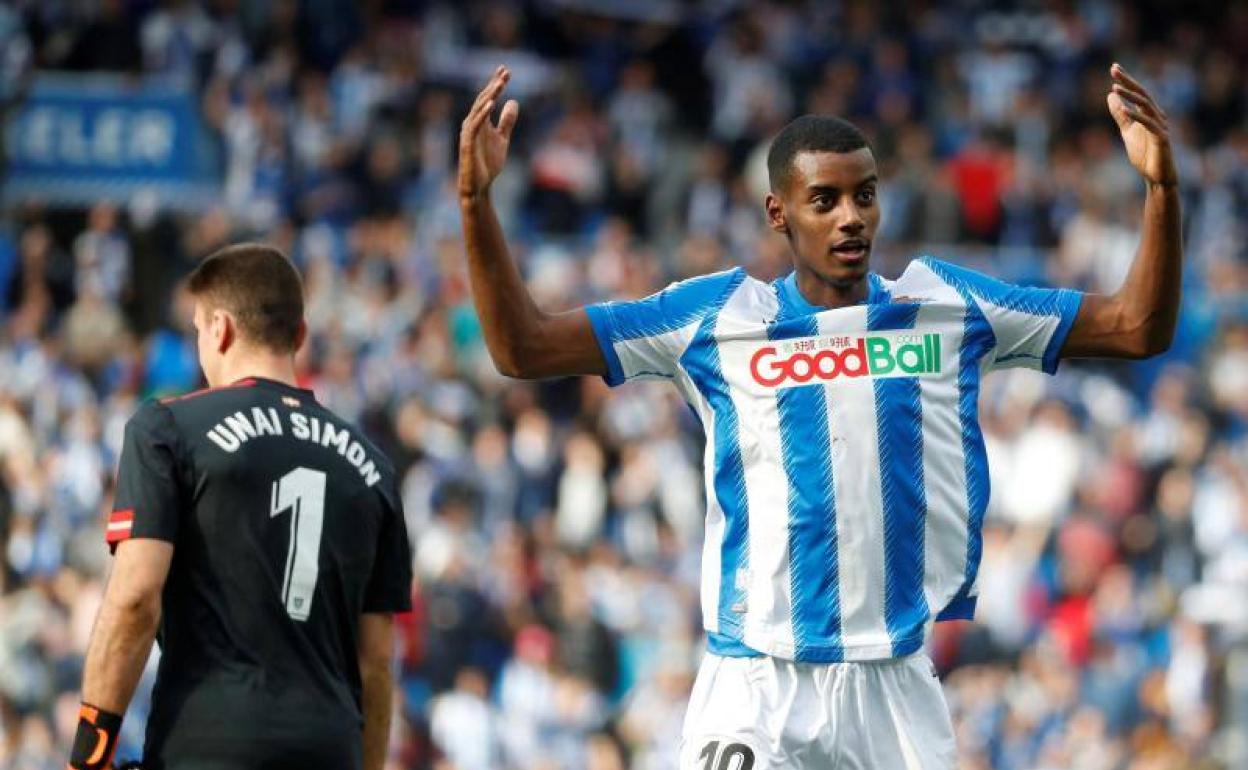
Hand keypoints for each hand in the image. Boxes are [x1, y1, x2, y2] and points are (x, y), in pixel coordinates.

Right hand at [458, 66, 519, 200]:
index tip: (506, 71)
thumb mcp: (502, 139)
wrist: (479, 186)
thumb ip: (506, 121)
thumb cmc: (488, 163)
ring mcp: (468, 132)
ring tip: (500, 84)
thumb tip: (514, 101)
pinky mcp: (467, 143)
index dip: (496, 84)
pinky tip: (491, 104)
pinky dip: (482, 114)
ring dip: (489, 95)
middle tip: (505, 72)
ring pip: (478, 109)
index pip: (488, 98)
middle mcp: (472, 123)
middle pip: (483, 99)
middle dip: (494, 85)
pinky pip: (475, 125)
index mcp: (480, 121)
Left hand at [1107, 62, 1176, 186]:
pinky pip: (1149, 124)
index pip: (1137, 92)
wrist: (1156, 176)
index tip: (1114, 67)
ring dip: (1130, 96)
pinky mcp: (1162, 138)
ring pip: (1146, 106)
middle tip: (1114, 69)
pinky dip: (1136, 116)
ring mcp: (1160, 126)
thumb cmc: (1144, 153)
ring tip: (1115, 88)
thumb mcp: (1127, 131)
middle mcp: (1157, 115)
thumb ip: (1120, 114)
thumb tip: (1110, 95)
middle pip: (1142, 93)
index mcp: (1149, 113)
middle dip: (1128, 81)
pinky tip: (1125, 110)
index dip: (1126, 79)